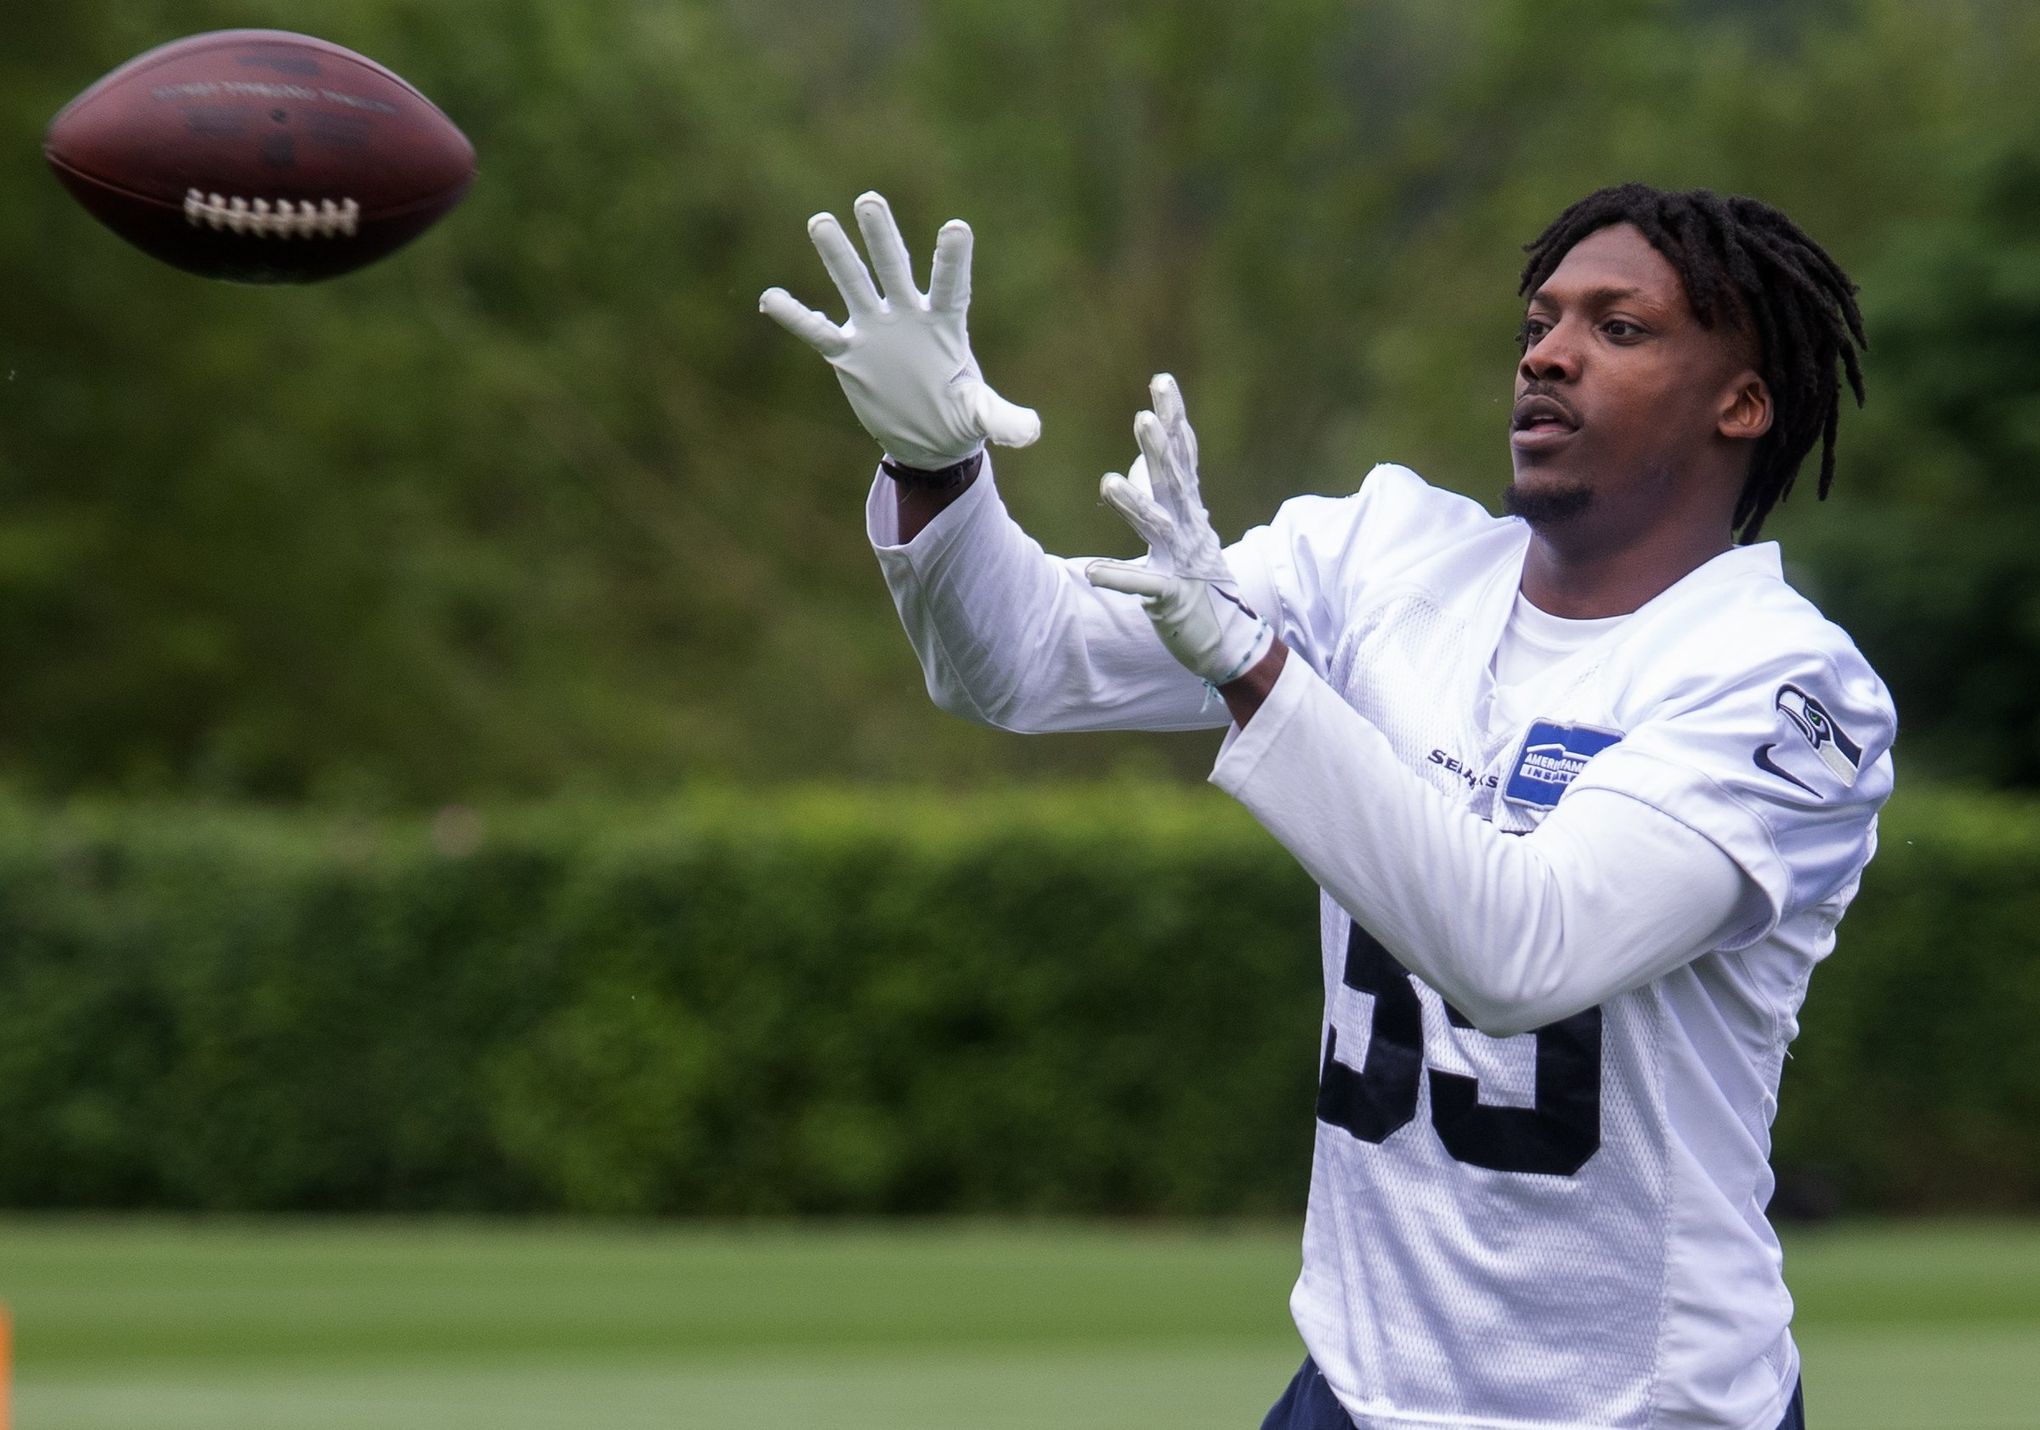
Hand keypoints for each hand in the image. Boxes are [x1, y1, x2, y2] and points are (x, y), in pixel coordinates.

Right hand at [759, 191, 1040, 470]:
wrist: (930, 438)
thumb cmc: (961, 417)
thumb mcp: (982, 417)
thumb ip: (1003, 419)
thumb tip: (1030, 433)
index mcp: (945, 325)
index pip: (950, 285)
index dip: (952, 259)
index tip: (957, 227)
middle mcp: (908, 317)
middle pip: (894, 268)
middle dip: (882, 237)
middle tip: (869, 199)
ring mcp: (876, 331)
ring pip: (854, 286)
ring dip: (838, 256)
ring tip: (820, 221)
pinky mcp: (850, 354)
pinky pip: (818, 333)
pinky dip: (796, 318)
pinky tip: (770, 298)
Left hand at [1086, 375, 1271, 686]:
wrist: (1227, 638)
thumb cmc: (1198, 577)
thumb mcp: (1183, 527)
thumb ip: (1167, 489)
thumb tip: (1144, 457)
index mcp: (1190, 508)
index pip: (1184, 454)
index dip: (1175, 418)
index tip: (1163, 381)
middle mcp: (1190, 527)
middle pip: (1174, 481)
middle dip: (1159, 449)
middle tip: (1143, 417)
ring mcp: (1182, 562)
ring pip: (1158, 526)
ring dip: (1134, 504)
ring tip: (1107, 482)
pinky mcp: (1172, 597)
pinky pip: (1143, 586)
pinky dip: (1118, 578)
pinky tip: (1093, 571)